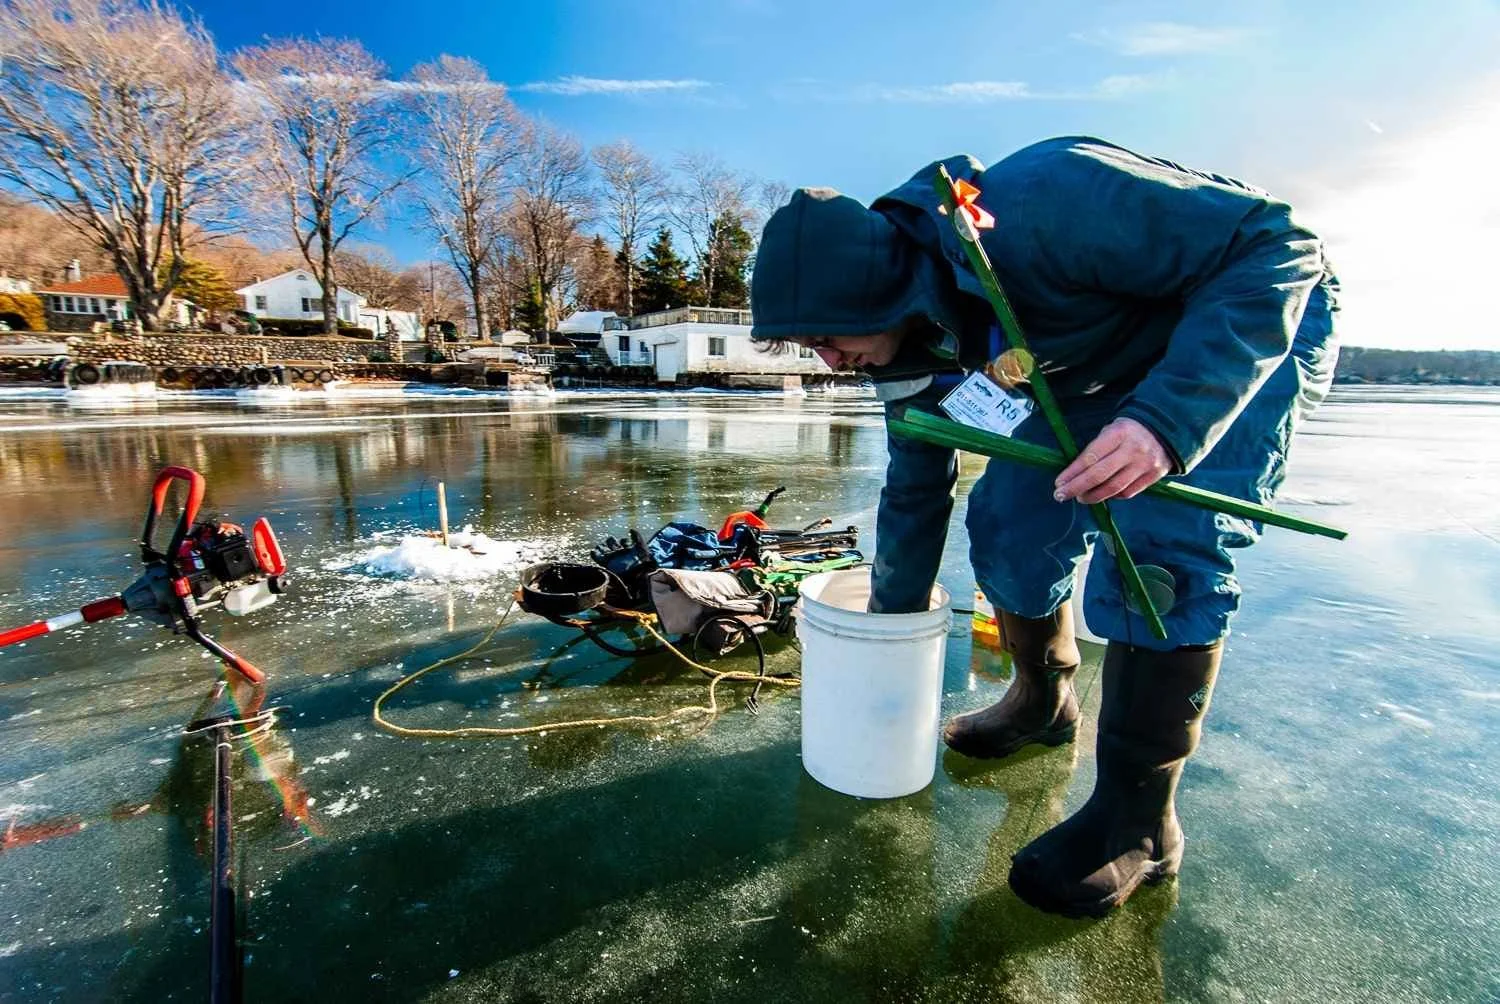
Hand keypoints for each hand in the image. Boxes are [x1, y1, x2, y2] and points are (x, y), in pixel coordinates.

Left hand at [1053, 418, 1170, 503]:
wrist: (1166, 429)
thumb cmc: (1128, 431)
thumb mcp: (1111, 431)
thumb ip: (1095, 450)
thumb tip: (1072, 474)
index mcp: (1118, 433)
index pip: (1090, 457)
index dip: (1072, 473)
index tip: (1058, 483)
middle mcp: (1133, 449)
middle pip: (1099, 475)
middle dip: (1077, 487)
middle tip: (1061, 495)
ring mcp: (1145, 464)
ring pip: (1113, 488)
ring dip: (1092, 496)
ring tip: (1080, 497)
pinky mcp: (1154, 476)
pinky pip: (1127, 492)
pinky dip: (1111, 496)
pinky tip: (1101, 495)